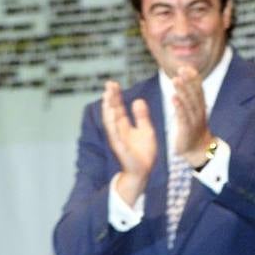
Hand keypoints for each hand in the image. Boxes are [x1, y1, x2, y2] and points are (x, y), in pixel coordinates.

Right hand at [100, 80, 156, 203]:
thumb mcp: (146, 130)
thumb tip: (138, 100)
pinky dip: (113, 125)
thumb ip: (142, 116)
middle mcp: (118, 131)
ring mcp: (118, 139)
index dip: (115, 96)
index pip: (118, 107)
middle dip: (110, 98)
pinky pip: (115, 135)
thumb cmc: (143, 152)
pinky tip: (112, 115)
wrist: (143, 171)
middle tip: (109, 84)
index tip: (113, 83)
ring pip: (110, 121)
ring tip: (107, 96)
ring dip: (108, 109)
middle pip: (112, 111)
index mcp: (124, 126)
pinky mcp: (120, 148)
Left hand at [171, 65, 215, 166]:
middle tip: (182, 69)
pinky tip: (174, 98)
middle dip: (188, 81)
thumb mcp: (192, 111)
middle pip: (194, 94)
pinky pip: (183, 117)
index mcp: (200, 106)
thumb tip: (183, 80)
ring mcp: (194, 121)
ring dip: (183, 91)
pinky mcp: (187, 130)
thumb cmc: (192, 129)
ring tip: (176, 80)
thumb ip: (189, 97)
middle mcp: (199, 112)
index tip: (186, 68)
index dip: (193, 79)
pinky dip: (179, 107)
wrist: (198, 150)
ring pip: (189, 104)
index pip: (198, 90)